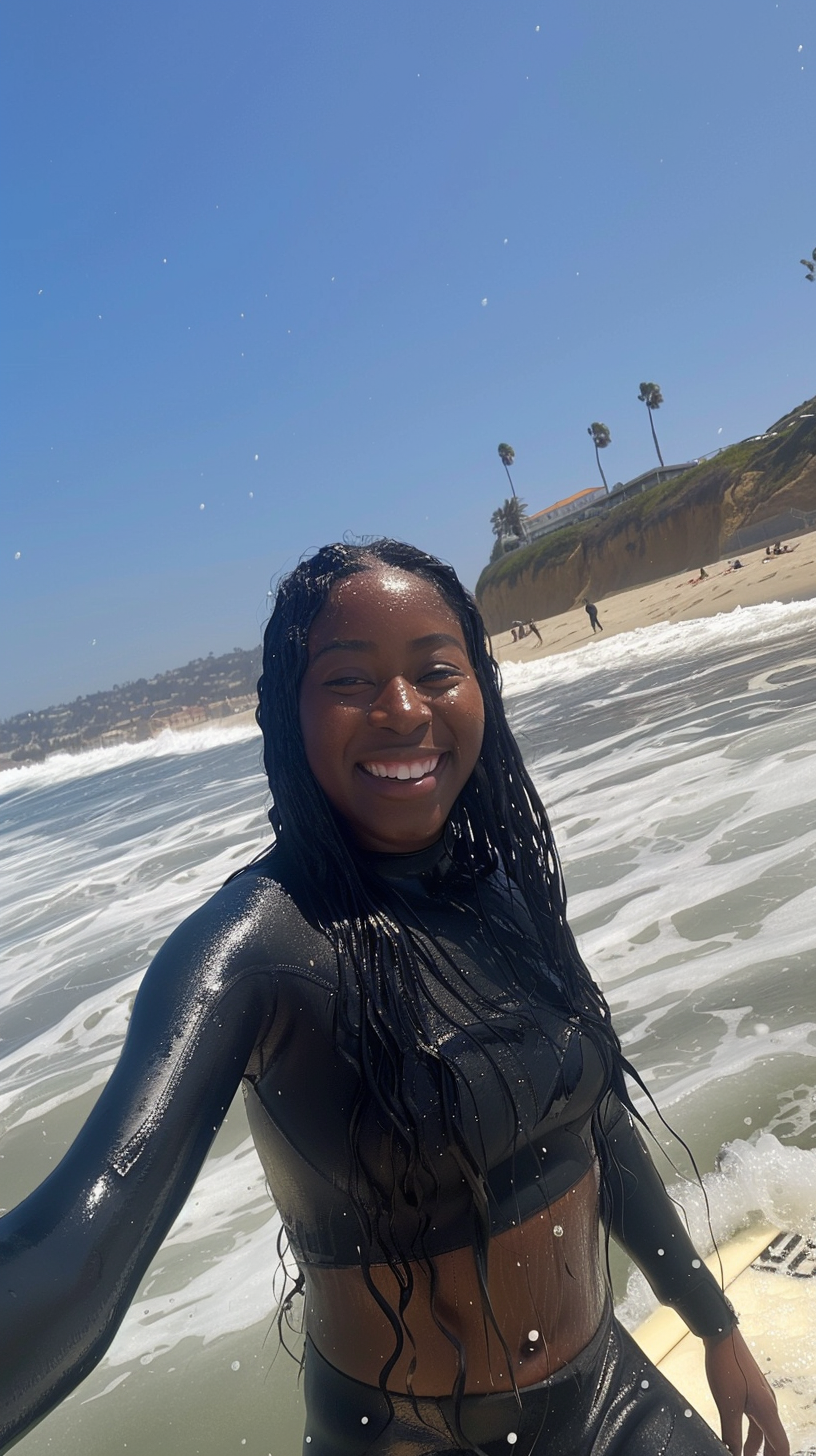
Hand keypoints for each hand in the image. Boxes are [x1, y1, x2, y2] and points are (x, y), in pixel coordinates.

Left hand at [703, 1327, 789, 1455]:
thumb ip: (731, 1434)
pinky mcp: (751, 1390)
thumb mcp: (726, 1406)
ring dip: (755, 1447)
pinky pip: (754, 1418)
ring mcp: (760, 1396)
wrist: (721, 1337)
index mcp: (767, 1410)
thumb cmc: (726, 1366)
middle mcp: (768, 1404)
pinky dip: (749, 1432)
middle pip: (774, 1440)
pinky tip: (737, 1436)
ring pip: (763, 1429)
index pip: (780, 1446)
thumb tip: (732, 1454)